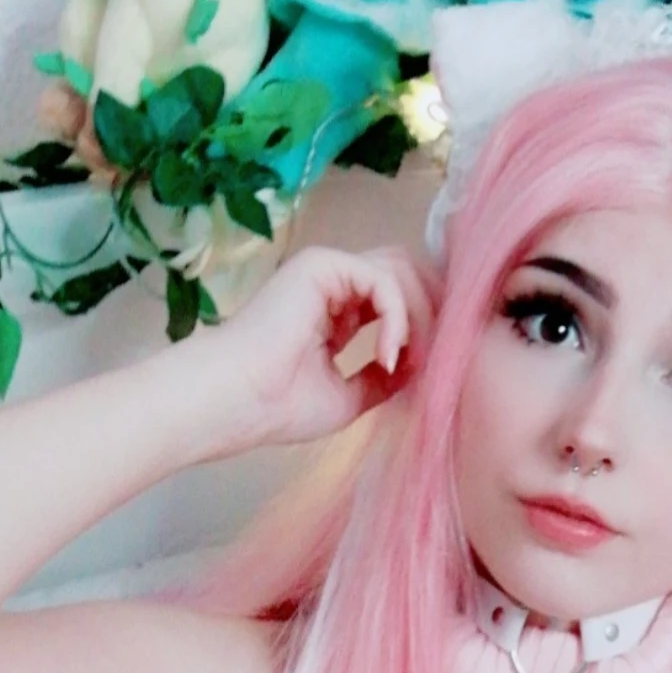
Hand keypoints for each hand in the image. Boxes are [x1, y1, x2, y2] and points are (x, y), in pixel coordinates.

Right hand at [187, 244, 435, 456]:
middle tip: (432, 357)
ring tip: (408, 360)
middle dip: (429, 313)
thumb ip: (381, 377)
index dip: (421, 327)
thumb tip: (416, 364)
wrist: (238, 401)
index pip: (395, 300)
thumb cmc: (281, 406)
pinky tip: (389, 353)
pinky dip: (397, 317)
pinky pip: (382, 280)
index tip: (425, 369)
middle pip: (404, 276)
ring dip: (417, 317)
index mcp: (336, 312)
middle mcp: (334, 285)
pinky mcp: (323, 265)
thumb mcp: (350, 396)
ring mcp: (328, 271)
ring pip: (398, 273)